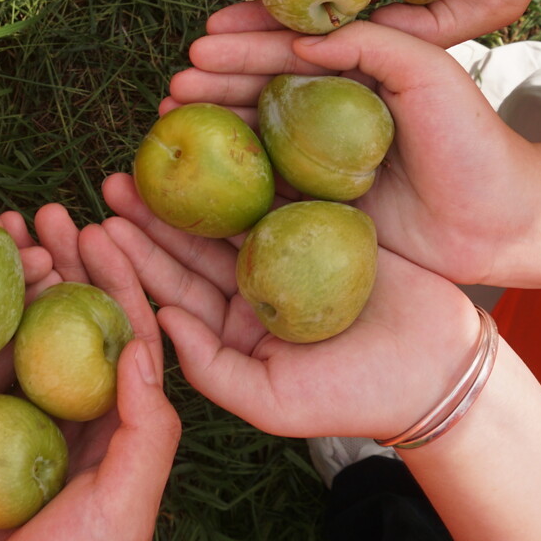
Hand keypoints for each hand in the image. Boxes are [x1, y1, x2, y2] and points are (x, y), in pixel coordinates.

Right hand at [0, 206, 179, 538]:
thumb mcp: (126, 504)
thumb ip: (147, 430)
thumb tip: (147, 344)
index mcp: (120, 423)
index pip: (126, 332)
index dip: (115, 277)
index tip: (97, 227)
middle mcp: (71, 413)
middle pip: (71, 318)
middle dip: (63, 260)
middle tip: (44, 210)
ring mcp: (17, 417)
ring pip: (19, 329)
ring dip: (14, 276)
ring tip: (3, 225)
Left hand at [99, 179, 479, 440]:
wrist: (440, 367)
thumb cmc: (357, 395)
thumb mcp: (273, 400)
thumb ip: (211, 369)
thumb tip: (160, 321)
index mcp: (233, 331)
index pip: (172, 291)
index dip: (134, 262)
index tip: (100, 231)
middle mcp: (251, 289)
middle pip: (190, 246)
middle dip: (150, 215)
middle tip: (111, 182)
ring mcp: (284, 254)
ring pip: (226, 214)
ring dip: (192, 186)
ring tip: (154, 154)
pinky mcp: (320, 224)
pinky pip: (277, 191)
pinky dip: (250, 168)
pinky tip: (222, 140)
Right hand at [164, 17, 540, 285]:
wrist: (502, 221)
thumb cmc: (473, 138)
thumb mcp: (428, 71)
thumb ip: (370, 41)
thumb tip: (300, 35)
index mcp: (360, 66)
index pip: (291, 45)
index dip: (245, 43)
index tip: (202, 40)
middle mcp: (335, 108)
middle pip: (263, 85)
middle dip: (216, 81)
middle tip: (175, 81)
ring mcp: (326, 157)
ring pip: (256, 131)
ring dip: (212, 121)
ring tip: (171, 115)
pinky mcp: (322, 202)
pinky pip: (267, 182)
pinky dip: (228, 173)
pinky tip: (195, 166)